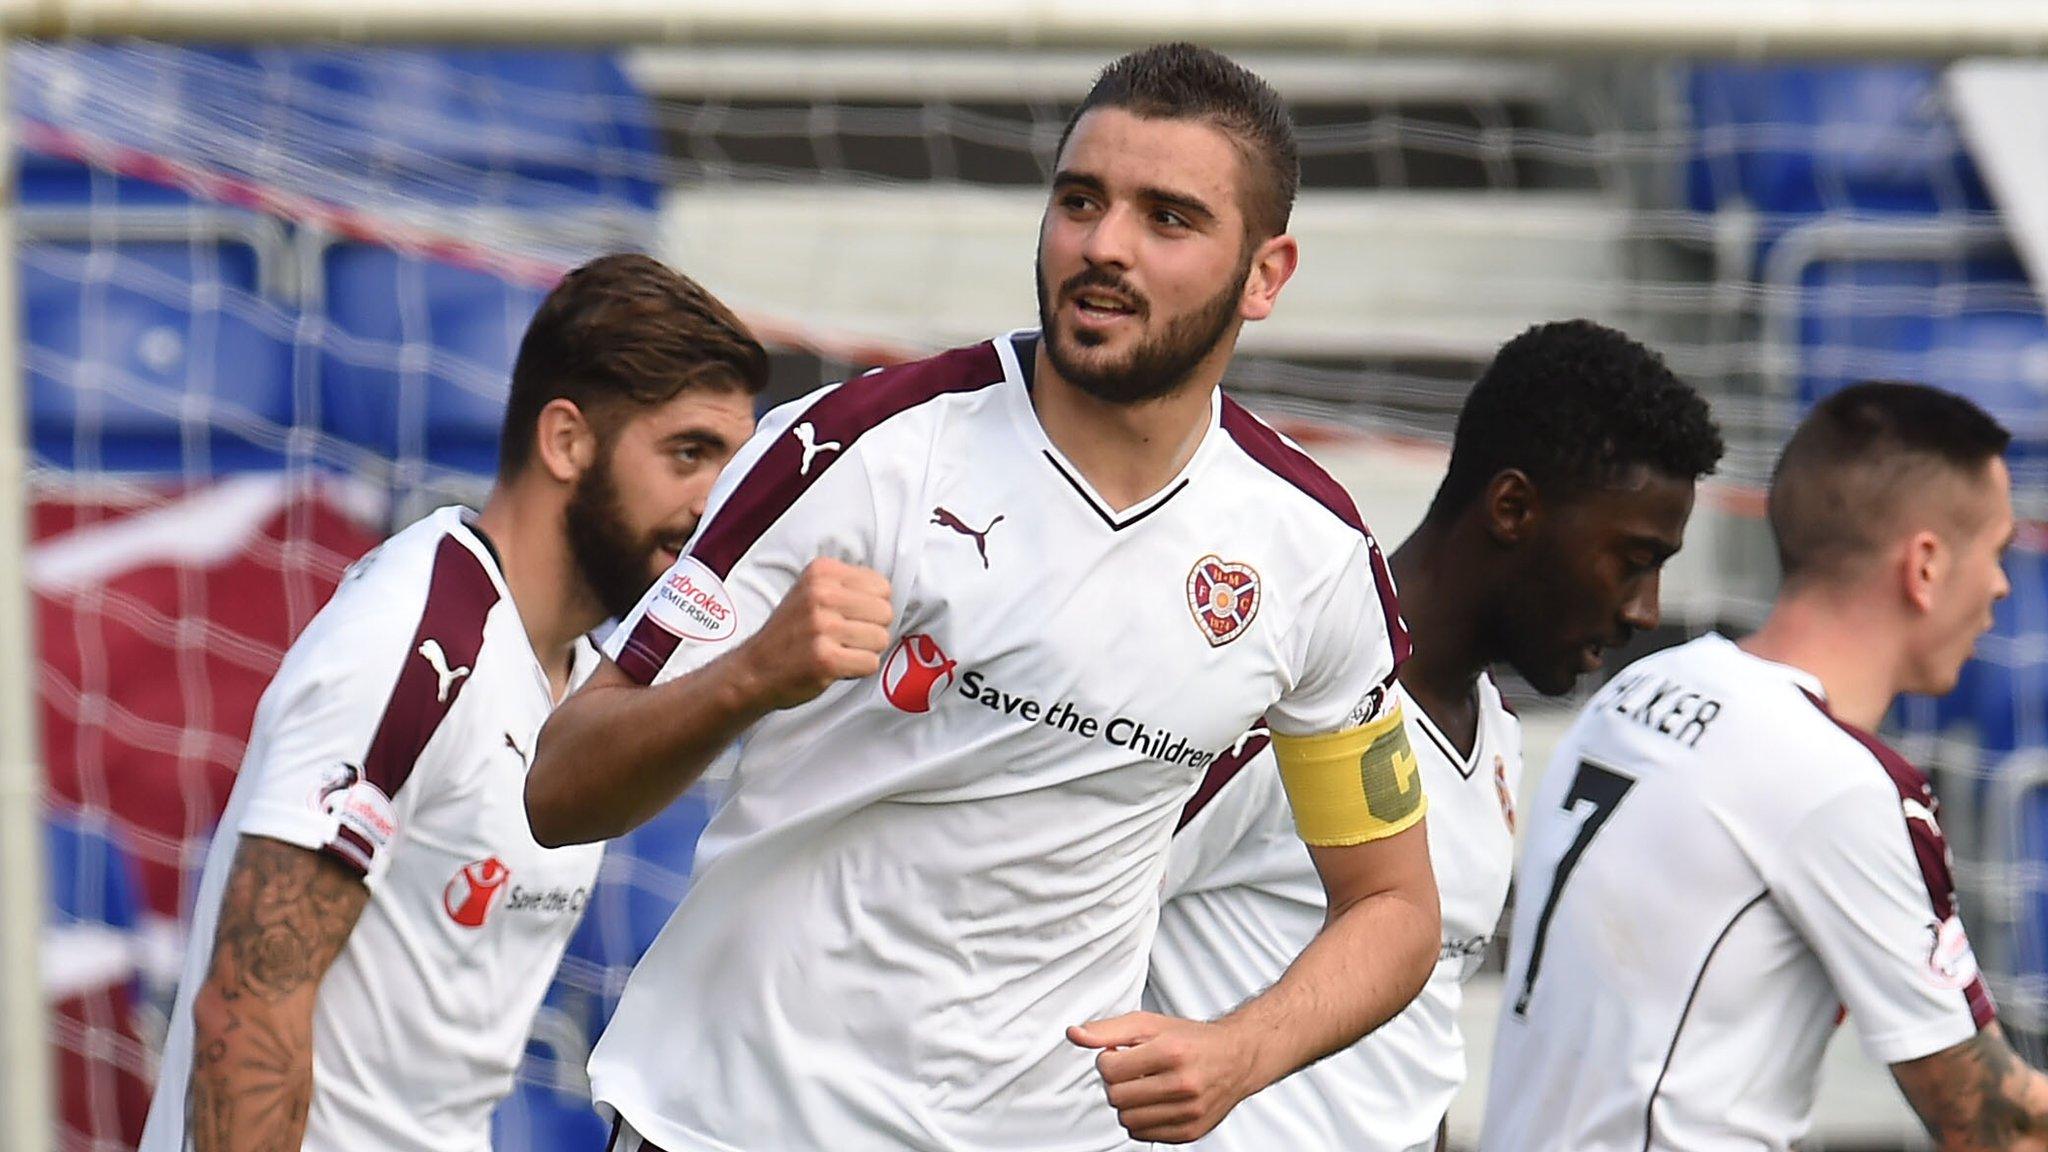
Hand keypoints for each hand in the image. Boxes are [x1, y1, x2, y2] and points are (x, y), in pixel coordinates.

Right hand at [736, 557, 893, 711]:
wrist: (754, 669)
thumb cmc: (792, 632)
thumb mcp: (812, 591)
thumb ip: (849, 586)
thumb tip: (889, 595)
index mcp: (821, 572)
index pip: (882, 586)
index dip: (871, 607)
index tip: (846, 617)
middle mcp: (821, 594)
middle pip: (885, 612)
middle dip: (871, 630)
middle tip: (843, 638)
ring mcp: (822, 626)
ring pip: (881, 639)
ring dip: (864, 651)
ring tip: (837, 651)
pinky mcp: (825, 658)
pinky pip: (871, 663)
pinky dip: (857, 670)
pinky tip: (834, 666)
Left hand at [1067, 1011, 1261, 1143]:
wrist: (1236, 1058)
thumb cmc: (1192, 1039)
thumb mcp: (1149, 1024)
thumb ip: (1108, 1029)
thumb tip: (1075, 1034)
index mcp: (1171, 1052)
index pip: (1109, 1069)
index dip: (1107, 1061)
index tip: (1119, 1055)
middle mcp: (1183, 1083)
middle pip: (1116, 1097)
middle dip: (1116, 1083)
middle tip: (1132, 1071)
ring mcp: (1189, 1111)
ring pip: (1127, 1120)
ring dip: (1128, 1104)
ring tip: (1143, 1087)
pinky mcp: (1191, 1131)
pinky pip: (1144, 1135)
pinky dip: (1142, 1120)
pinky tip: (1154, 1102)